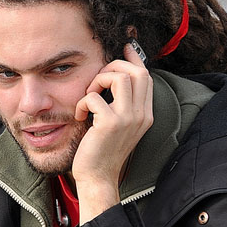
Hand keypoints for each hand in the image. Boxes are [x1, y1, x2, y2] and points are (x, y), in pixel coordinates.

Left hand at [72, 42, 153, 223]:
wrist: (98, 178)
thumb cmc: (103, 151)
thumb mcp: (119, 125)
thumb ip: (122, 104)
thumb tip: (115, 76)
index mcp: (145, 114)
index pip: (146, 77)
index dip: (135, 59)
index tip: (125, 47)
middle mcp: (142, 115)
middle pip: (137, 72)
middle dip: (114, 67)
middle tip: (97, 80)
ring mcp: (128, 119)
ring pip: (119, 77)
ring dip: (98, 81)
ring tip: (88, 96)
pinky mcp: (110, 124)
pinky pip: (94, 96)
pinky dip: (83, 102)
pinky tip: (80, 116)